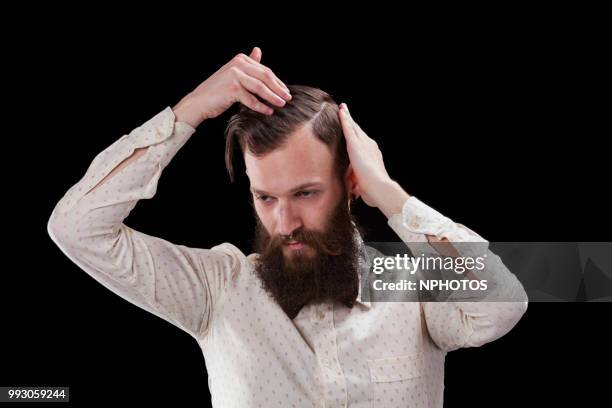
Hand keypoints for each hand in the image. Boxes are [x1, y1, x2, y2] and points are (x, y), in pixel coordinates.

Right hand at [173, 47, 291, 127]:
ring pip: (260, 87)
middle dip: (279, 88)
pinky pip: (252, 99)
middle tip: (288, 98)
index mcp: (240, 59)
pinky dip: (261, 106)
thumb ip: (248, 64)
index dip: (277, 81)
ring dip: (273, 97)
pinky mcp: (233, 88)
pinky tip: (269, 111)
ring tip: (282, 104)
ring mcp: (235, 75)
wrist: (199, 102)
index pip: (265, 70)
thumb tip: (258, 51)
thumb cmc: (217, 91)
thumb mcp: (233, 73)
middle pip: (265, 77)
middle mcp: (238, 64)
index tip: (285, 91)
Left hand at [339, 103, 408, 215]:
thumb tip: (354, 190)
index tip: (352, 126)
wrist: (379, 188)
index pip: (361, 141)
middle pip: (358, 131)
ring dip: (347, 117)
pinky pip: (349, 128)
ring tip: (342, 108)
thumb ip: (357, 181)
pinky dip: (345, 119)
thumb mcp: (363, 184)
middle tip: (345, 110)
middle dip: (351, 121)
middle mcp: (369, 146)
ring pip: (353, 127)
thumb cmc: (372, 190)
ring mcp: (363, 144)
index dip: (356, 133)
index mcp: (372, 154)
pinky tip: (340, 111)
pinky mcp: (356, 145)